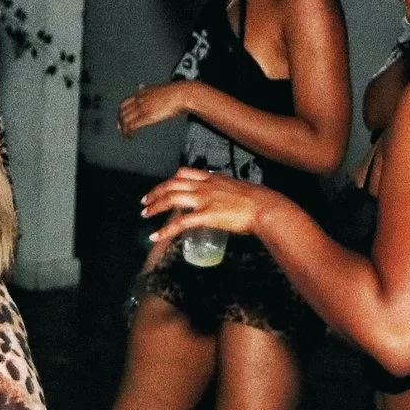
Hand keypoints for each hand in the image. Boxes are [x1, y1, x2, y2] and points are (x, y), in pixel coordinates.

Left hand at [118, 81, 194, 135]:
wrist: (182, 94)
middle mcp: (140, 100)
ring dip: (124, 129)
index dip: (121, 112)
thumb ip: (147, 90)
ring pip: (125, 120)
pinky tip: (131, 136)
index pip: (125, 103)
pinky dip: (128, 132)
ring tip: (127, 135)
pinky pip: (132, 125)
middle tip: (121, 129)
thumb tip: (140, 86)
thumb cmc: (175, 92)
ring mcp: (143, 108)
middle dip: (120, 121)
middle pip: (122, 112)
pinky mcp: (147, 116)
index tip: (121, 118)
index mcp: (142, 93)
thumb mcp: (157, 88)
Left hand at [139, 167, 269, 245]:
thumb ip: (224, 191)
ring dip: (155, 206)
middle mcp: (204, 186)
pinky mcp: (205, 215)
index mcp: (211, 178)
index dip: (169, 180)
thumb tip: (222, 199)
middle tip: (145, 201)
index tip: (162, 187)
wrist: (264, 207)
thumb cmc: (256, 200)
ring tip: (145, 214)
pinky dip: (165, 230)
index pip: (184, 173)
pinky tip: (155, 236)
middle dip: (155, 192)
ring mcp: (203, 199)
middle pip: (171, 184)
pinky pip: (179, 222)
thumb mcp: (236, 188)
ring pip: (171, 199)